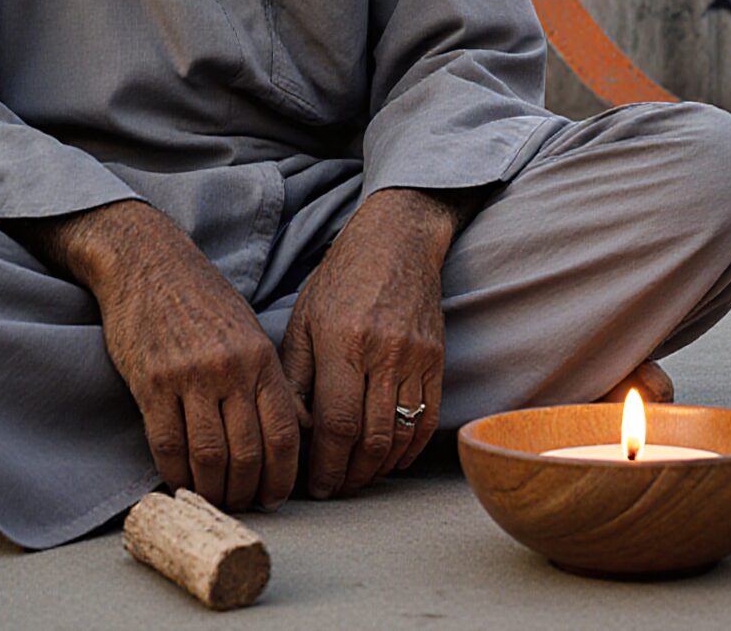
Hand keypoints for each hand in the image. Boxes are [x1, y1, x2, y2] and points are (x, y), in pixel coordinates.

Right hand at [24, 200, 302, 511]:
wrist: (148, 263)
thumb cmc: (203, 300)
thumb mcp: (250, 333)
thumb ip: (272, 380)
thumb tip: (297, 431)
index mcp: (262, 358)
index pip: (284, 434)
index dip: (283, 476)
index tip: (277, 496)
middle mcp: (231, 370)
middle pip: (248, 454)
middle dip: (248, 491)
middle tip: (244, 505)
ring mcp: (189, 377)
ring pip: (209, 456)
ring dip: (213, 490)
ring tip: (214, 499)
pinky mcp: (151, 383)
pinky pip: (166, 444)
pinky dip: (175, 472)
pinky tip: (180, 481)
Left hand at [278, 186, 468, 498]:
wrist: (398, 241)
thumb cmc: (341, 280)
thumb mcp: (303, 321)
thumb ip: (296, 379)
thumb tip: (293, 432)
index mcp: (342, 342)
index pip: (336, 424)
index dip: (325, 465)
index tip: (315, 486)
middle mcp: (382, 352)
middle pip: (370, 438)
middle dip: (350, 475)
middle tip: (333, 488)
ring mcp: (416, 357)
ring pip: (400, 435)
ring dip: (378, 468)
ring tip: (356, 477)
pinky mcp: (437, 359)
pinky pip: (427, 419)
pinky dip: (409, 449)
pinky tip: (389, 459)